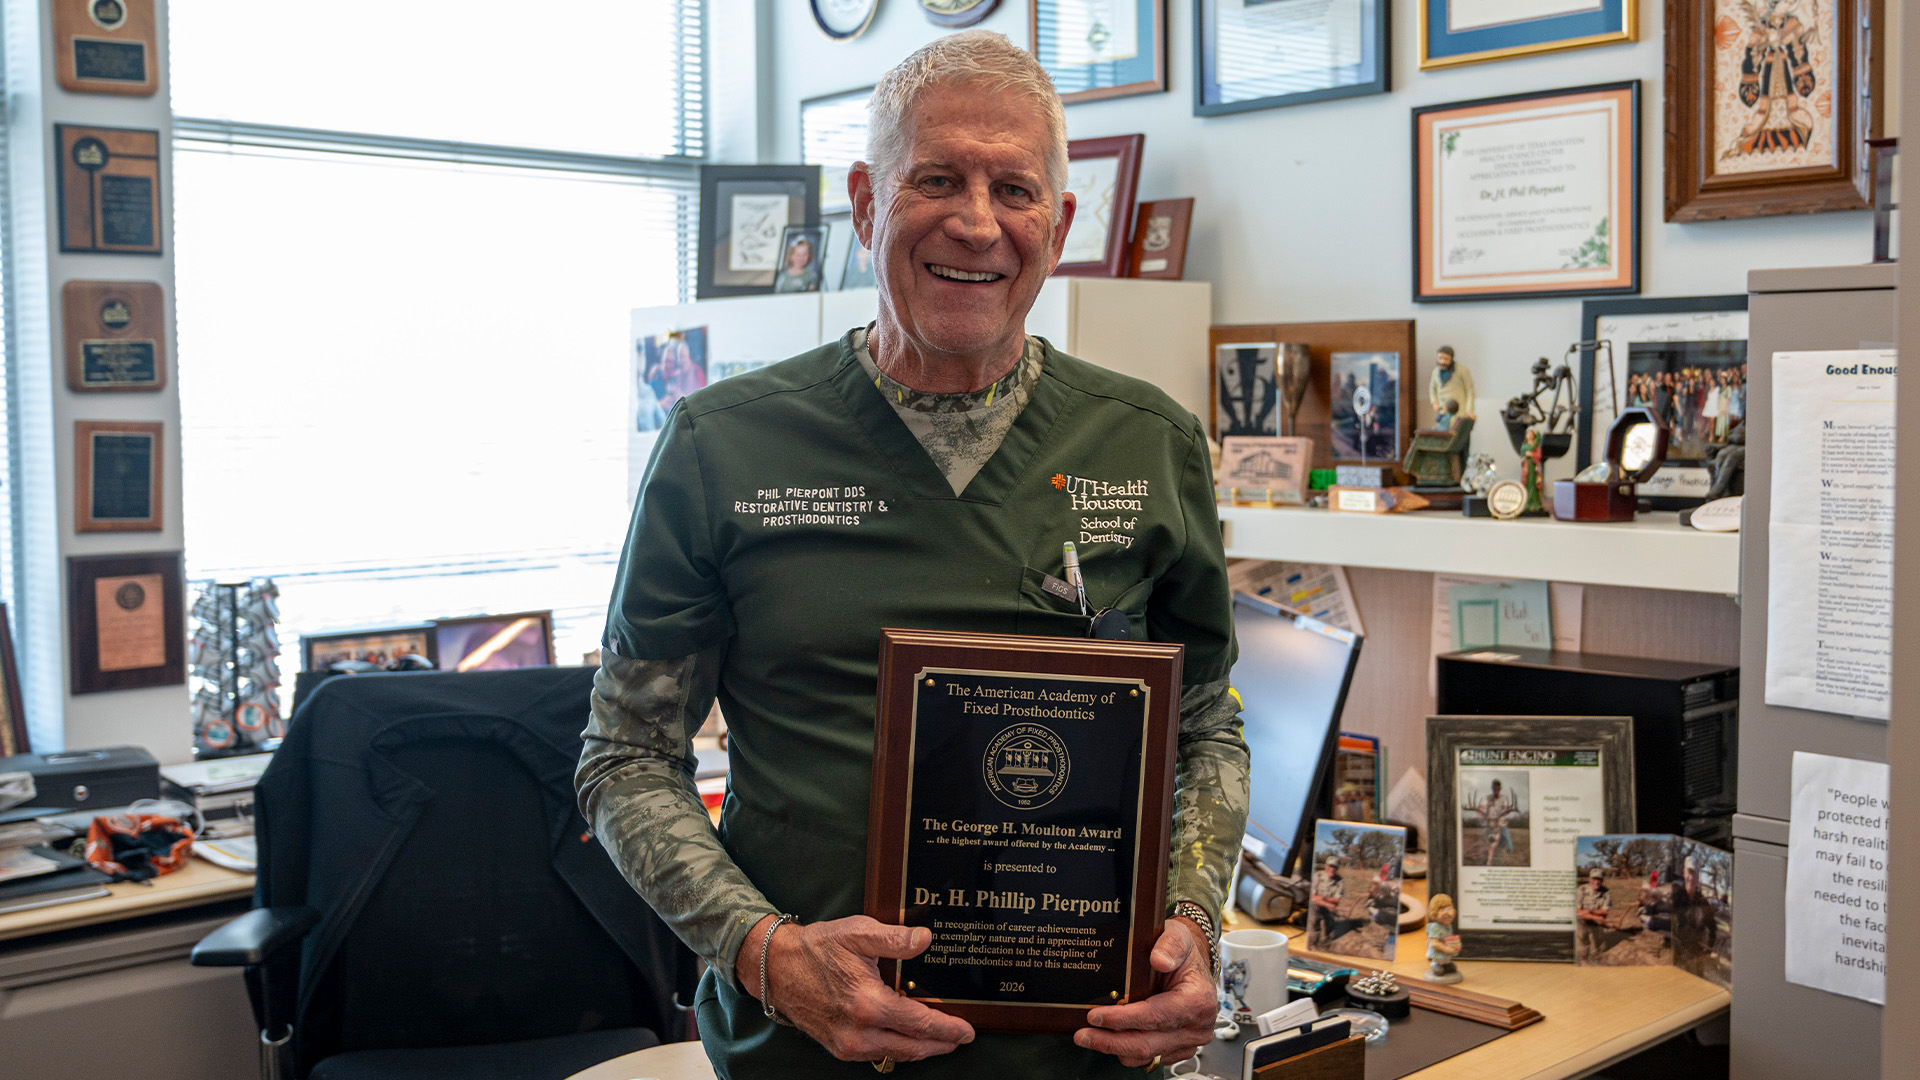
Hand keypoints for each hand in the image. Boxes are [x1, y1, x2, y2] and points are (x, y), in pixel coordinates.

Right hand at [740, 914, 975, 1063]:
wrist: (776, 967)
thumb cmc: (815, 948)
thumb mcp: (856, 933)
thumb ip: (894, 938)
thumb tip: (925, 939)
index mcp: (868, 1004)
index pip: (919, 1024)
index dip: (947, 1029)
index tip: (966, 1031)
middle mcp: (858, 1032)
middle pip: (912, 1047)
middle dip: (940, 1044)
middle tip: (959, 1038)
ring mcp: (847, 1044)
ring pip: (896, 1054)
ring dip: (920, 1049)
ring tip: (938, 1039)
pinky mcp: (838, 1047)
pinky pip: (878, 1054)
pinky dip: (897, 1048)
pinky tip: (906, 1037)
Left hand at [1074, 917, 1216, 1068]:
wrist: (1191, 963)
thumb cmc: (1184, 952)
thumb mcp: (1178, 936)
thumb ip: (1170, 945)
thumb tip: (1159, 960)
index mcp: (1198, 1000)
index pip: (1156, 1016)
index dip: (1123, 1019)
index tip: (1096, 1016)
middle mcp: (1197, 1026)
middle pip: (1147, 1043)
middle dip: (1110, 1041)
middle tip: (1083, 1035)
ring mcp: (1188, 1041)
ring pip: (1145, 1054)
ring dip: (1115, 1047)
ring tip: (1090, 1036)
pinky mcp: (1178, 1049)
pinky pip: (1149, 1057)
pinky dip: (1127, 1049)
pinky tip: (1111, 1036)